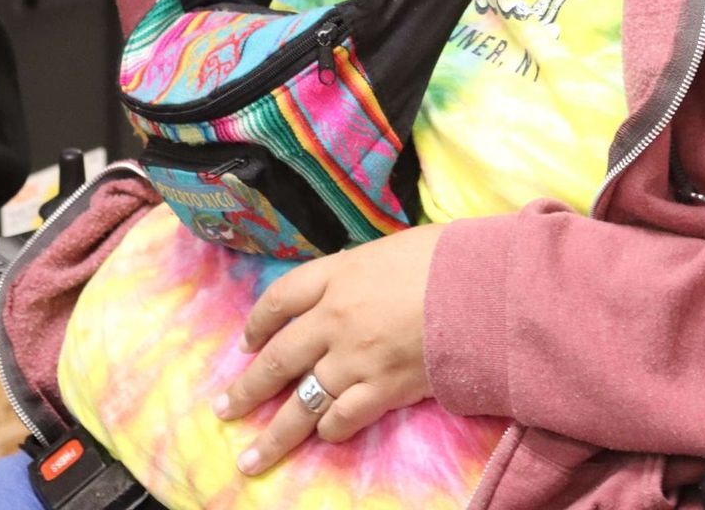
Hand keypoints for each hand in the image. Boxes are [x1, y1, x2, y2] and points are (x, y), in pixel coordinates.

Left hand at [213, 222, 446, 475]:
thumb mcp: (391, 248)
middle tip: (224, 410)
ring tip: (251, 457)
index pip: (279, 299)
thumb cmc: (445, 257)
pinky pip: (344, 417)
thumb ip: (362, 270)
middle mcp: (334, 320)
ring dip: (275, 433)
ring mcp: (355, 358)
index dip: (257, 322)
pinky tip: (323, 439)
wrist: (480, 288)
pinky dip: (330, 430)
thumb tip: (352, 280)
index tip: (245, 344)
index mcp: (335, 276)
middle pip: (278, 359)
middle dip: (247, 389)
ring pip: (302, 401)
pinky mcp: (383, 389)